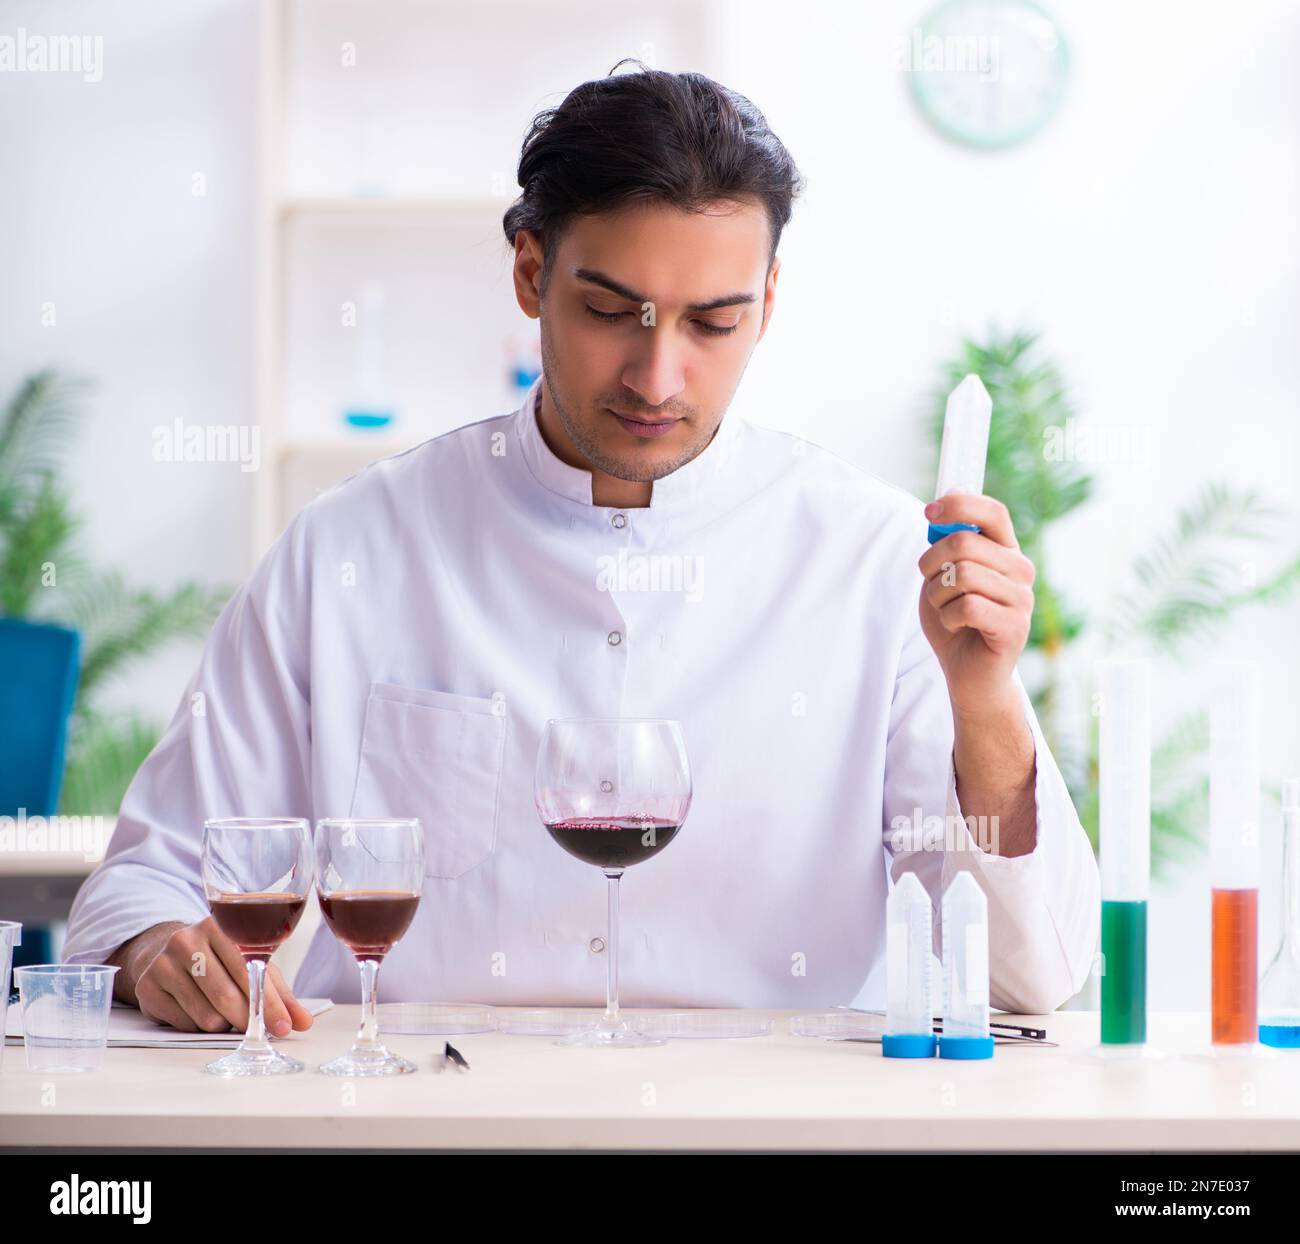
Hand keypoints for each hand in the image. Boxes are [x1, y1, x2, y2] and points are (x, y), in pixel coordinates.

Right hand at [110, 917, 313, 1035]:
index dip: (270, 1002)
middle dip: (248, 1020)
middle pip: (226, 996)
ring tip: (225, 1012)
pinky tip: (198, 1010)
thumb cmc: (220, 957)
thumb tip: (304, 1022)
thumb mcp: (251, 962)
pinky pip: (183, 1024)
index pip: (250, 970)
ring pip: (206, 1015)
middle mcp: (187, 940)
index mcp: (220, 926)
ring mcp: (163, 964)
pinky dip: (198, 1026)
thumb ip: (279, 992)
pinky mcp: (147, 987)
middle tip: (258, 1031)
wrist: (165, 950)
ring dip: (223, 1024)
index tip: (284, 1026)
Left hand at [917, 493, 1035, 717]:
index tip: (929, 511)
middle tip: (930, 584)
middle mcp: (1020, 570)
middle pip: (965, 543)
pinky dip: (947, 618)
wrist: (968, 674)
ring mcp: (1022, 598)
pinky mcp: (1015, 627)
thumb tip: (939, 516)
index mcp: (1005, 551)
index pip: (992, 512)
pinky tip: (956, 626)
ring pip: (962, 575)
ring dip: (937, 595)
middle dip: (931, 562)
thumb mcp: (942, 578)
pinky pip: (966, 607)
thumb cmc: (954, 621)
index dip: (959, 505)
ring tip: (945, 609)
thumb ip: (945, 548)